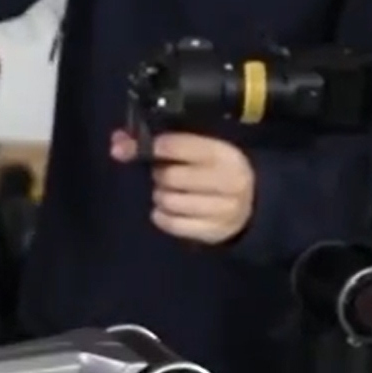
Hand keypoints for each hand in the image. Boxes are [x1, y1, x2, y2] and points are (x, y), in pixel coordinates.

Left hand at [111, 129, 254, 244]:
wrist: (254, 202)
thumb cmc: (219, 169)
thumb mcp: (202, 149)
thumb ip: (163, 142)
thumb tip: (117, 141)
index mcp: (222, 154)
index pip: (176, 145)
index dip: (152, 146)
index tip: (139, 148)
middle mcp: (225, 181)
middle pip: (169, 177)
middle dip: (159, 175)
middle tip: (164, 175)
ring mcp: (221, 209)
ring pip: (169, 201)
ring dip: (161, 196)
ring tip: (169, 192)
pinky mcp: (213, 231)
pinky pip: (173, 224)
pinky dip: (162, 216)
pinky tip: (167, 210)